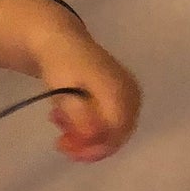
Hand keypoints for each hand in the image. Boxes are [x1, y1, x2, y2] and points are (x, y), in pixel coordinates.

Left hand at [39, 39, 141, 161]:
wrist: (62, 43)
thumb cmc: (62, 66)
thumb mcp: (64, 91)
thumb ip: (78, 115)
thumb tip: (92, 136)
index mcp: (119, 92)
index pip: (116, 131)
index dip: (94, 147)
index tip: (66, 148)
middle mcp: (131, 95)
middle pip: (117, 134)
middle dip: (88, 145)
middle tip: (60, 142)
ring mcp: (130, 96)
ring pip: (112, 130)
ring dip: (85, 135)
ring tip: (58, 122)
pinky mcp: (123, 98)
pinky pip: (110, 122)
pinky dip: (89, 126)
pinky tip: (67, 118)